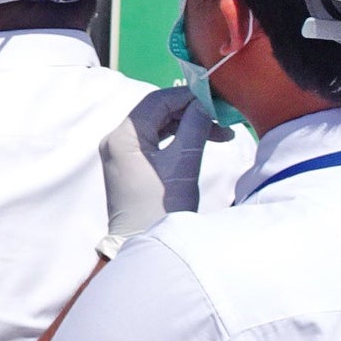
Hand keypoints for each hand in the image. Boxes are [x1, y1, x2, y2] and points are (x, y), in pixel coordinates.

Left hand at [98, 86, 219, 258]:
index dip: (188, 96)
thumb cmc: (162, 208)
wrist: (143, 243)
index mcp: (123, 137)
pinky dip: (180, 139)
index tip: (217, 99)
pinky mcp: (131, 165)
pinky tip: (205, 141)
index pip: (156, 102)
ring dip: (189, 126)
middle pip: (157, 112)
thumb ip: (194, 129)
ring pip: (159, 127)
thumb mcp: (183, 164)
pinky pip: (157, 142)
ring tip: (223, 133)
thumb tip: (204, 104)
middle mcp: (117, 141)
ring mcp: (122, 153)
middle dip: (191, 112)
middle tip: (224, 118)